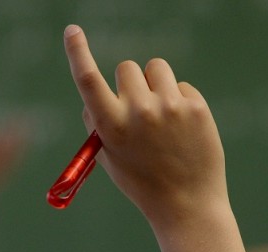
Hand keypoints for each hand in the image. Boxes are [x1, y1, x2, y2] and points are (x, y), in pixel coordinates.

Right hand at [63, 25, 227, 224]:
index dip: (77, 52)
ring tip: (163, 115)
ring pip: (156, 68)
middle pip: (127, 68)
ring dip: (156, 84)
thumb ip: (98, 123)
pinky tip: (183, 129)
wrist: (187, 204)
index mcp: (111, 126)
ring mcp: (170, 107)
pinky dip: (180, 101)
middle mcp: (139, 112)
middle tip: (140, 109)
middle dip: (131, 83)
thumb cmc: (142, 182)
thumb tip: (94, 94)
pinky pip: (181, 86)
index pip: (87, 78)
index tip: (72, 30)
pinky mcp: (195, 107)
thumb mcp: (110, 158)